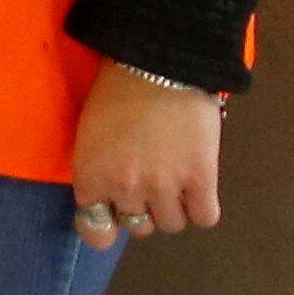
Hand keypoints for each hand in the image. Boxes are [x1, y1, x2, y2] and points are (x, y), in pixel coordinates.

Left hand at [72, 67, 223, 249]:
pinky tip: (198, 186)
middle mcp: (124, 188)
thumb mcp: (89, 133)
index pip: (94, 230)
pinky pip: (204, 217)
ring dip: (173, 207)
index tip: (113, 214)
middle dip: (143, 208)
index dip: (105, 225)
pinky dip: (202, 206)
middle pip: (138, 226)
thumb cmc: (116, 91)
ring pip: (172, 225)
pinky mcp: (201, 179)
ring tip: (175, 178)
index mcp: (90, 176)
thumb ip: (97, 169)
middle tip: (149, 181)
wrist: (158, 65)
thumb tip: (110, 197)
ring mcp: (164, 187)